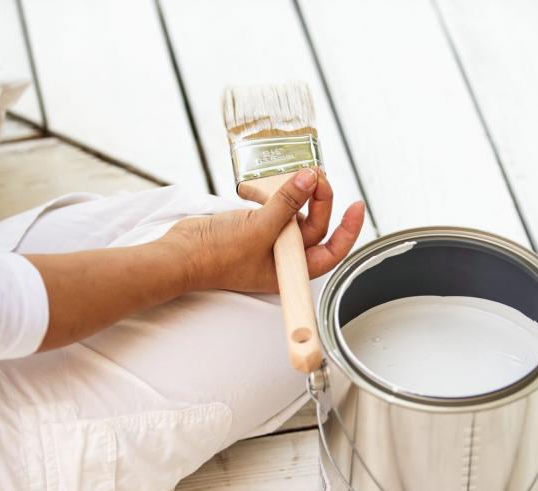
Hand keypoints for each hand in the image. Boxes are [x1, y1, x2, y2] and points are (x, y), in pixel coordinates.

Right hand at [164, 168, 365, 292]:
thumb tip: (310, 179)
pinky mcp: (255, 228)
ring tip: (297, 174)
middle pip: (315, 227)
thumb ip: (288, 203)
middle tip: (314, 175)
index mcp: (290, 270)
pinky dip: (276, 194)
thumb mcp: (260, 227)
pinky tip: (268, 186)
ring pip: (296, 214)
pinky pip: (276, 208)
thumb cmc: (216, 257)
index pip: (332, 252)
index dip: (348, 230)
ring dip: (299, 193)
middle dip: (320, 200)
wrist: (181, 253)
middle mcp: (283, 258)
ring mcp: (268, 243)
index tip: (356, 206)